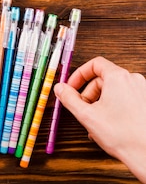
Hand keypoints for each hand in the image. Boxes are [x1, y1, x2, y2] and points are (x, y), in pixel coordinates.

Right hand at [54, 56, 145, 182]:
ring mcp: (142, 92)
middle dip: (88, 93)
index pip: (95, 64)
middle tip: (81, 107)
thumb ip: (69, 98)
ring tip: (94, 120)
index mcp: (119, 78)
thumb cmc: (123, 135)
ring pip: (114, 91)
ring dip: (99, 102)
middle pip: (103, 79)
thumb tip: (60, 88)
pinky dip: (113, 107)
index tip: (72, 86)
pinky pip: (125, 99)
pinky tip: (107, 124)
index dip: (79, 75)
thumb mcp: (86, 115)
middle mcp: (133, 81)